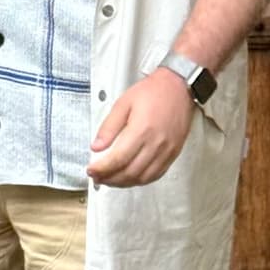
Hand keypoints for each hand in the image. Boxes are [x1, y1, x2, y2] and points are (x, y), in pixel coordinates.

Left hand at [87, 68, 194, 187]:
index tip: (91, 170)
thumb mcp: (123, 103)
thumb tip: (96, 146)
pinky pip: (156, 175)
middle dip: (109, 179)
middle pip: (129, 172)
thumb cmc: (153, 91)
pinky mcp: (173, 153)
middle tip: (97, 177)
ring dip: (124, 183)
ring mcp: (166, 151)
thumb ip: (109, 127)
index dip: (102, 169)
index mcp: (142, 130)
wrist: (178, 86)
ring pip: (142, 178)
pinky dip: (140, 180)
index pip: (118, 159)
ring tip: (110, 179)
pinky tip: (130, 177)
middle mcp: (156, 143)